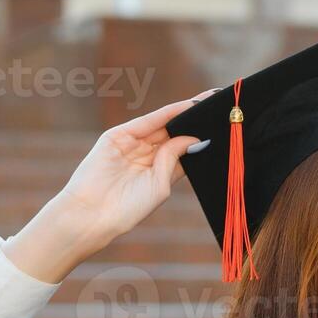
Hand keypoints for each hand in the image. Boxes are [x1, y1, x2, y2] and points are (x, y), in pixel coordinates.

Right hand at [52, 89, 218, 245]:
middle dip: (196, 120)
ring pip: (164, 123)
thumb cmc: (127, 209)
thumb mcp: (160, 185)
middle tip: (223, 107)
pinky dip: (168, 113)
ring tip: (211, 103)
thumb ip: (175, 160)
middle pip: (176, 132)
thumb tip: (194, 138)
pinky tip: (188, 107)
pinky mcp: (118, 136)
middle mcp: (147, 154)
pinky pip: (148, 121)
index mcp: (158, 170)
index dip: (201, 136)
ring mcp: (132, 143)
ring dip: (186, 112)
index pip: (184, 148)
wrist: (93, 215)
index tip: (224, 127)